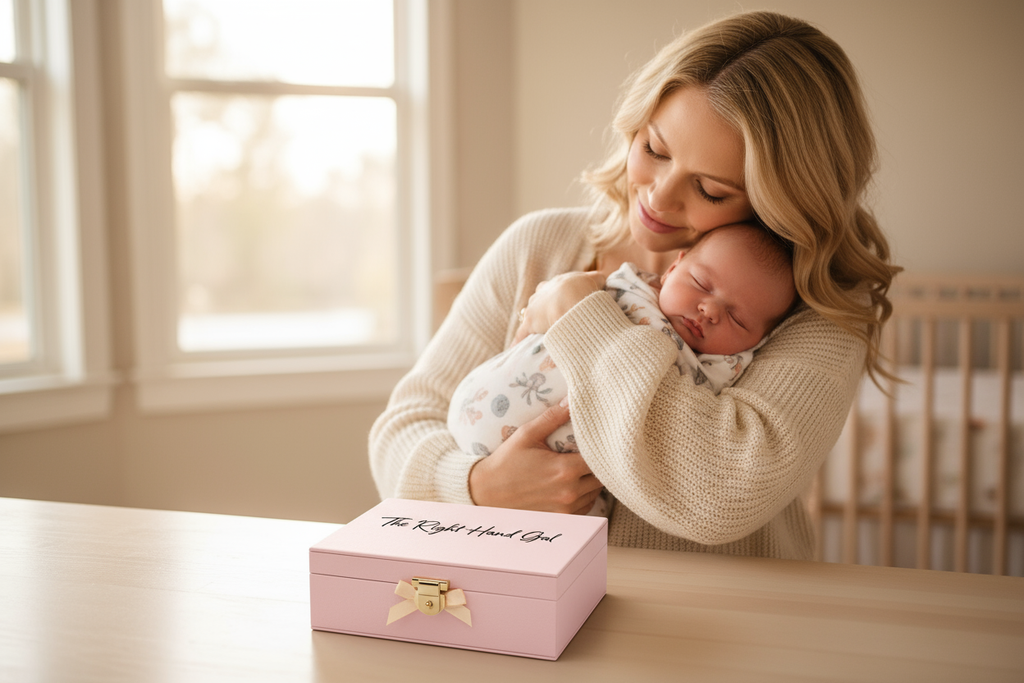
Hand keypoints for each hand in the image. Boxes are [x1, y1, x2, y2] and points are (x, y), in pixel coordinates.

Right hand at [468, 400, 603, 513]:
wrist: (486, 493)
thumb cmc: (506, 462)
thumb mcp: (526, 435)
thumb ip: (552, 417)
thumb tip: (571, 400)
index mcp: (564, 470)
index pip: (600, 459)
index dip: (601, 449)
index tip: (596, 441)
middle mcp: (569, 493)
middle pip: (601, 477)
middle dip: (599, 464)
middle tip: (591, 453)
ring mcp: (566, 510)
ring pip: (595, 493)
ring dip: (593, 481)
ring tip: (583, 468)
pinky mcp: (562, 520)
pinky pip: (586, 507)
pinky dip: (585, 496)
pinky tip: (575, 484)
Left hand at [514, 271, 606, 343]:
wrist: (571, 298)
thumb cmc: (584, 289)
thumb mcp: (594, 280)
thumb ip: (597, 279)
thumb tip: (601, 280)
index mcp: (555, 283)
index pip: (553, 289)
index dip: (559, 297)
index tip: (565, 304)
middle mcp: (541, 293)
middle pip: (539, 300)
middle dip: (545, 308)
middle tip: (555, 319)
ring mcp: (533, 308)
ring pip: (531, 315)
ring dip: (535, 323)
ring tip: (542, 333)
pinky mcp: (530, 323)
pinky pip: (521, 334)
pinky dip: (519, 342)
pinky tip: (517, 349)